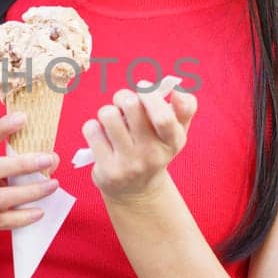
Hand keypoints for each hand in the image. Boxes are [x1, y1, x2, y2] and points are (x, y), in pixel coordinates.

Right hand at [0, 112, 59, 257]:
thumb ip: (9, 165)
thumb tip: (50, 158)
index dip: (1, 128)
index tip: (24, 118)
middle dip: (23, 164)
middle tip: (48, 159)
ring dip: (29, 191)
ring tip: (52, 186)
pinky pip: (1, 220)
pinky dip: (22, 216)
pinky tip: (39, 212)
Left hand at [83, 83, 196, 202]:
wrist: (137, 190)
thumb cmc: (155, 149)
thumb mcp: (175, 132)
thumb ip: (185, 107)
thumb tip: (177, 90)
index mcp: (173, 140)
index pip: (164, 117)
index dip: (150, 94)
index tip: (142, 87)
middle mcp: (152, 154)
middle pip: (131, 105)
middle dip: (123, 96)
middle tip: (123, 104)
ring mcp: (129, 164)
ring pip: (108, 115)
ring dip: (107, 112)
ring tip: (112, 121)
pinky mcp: (108, 170)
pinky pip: (92, 130)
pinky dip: (93, 127)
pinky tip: (101, 137)